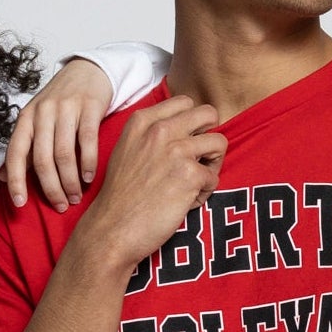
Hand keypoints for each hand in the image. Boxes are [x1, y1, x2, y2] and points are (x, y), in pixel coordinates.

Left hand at [5, 59, 113, 209]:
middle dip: (51, 188)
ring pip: (64, 153)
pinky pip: (86, 140)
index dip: (15, 180)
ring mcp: (66, 108)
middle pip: (42, 159)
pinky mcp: (89, 106)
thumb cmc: (61, 101)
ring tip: (76, 196)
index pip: (15, 153)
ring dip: (70, 181)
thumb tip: (2, 178)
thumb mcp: (36, 120)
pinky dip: (87, 163)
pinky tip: (89, 178)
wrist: (88, 71)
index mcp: (26, 118)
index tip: (19, 204)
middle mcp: (42, 112)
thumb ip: (23, 149)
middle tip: (61, 206)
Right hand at [74, 97, 223, 271]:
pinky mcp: (190, 175)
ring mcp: (177, 150)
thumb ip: (151, 134)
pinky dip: (204, 193)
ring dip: (212, 164)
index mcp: (143, 120)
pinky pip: (214, 178)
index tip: (183, 143)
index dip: (191, 124)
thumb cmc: (120, 195)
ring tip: (194, 183)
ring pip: (219, 143)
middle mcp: (160, 129)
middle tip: (198, 159)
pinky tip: (184, 203)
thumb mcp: (127, 149)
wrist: (111, 229)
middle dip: (208, 136)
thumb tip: (184, 130)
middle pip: (209, 114)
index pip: (185, 102)